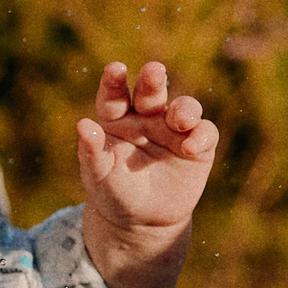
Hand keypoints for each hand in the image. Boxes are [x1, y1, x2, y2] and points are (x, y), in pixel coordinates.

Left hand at [77, 60, 216, 233]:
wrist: (142, 219)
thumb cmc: (113, 192)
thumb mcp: (98, 176)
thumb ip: (91, 152)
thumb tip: (83, 125)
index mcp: (116, 118)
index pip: (114, 95)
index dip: (114, 81)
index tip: (115, 69)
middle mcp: (146, 117)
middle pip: (150, 92)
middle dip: (153, 80)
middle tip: (154, 71)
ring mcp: (173, 129)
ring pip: (184, 107)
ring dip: (184, 109)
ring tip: (180, 120)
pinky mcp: (198, 146)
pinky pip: (205, 132)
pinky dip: (201, 136)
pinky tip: (190, 147)